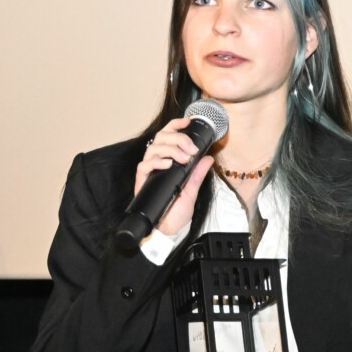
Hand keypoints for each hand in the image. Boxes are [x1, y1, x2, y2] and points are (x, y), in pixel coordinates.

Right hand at [136, 118, 214, 236]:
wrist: (168, 230)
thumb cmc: (176, 212)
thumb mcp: (192, 190)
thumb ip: (198, 174)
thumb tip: (208, 158)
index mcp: (169, 161)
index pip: (168, 136)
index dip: (176, 125)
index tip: (188, 121)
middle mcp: (158, 163)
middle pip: (161, 137)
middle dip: (178, 138)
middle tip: (191, 148)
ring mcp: (150, 171)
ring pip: (154, 147)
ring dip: (171, 149)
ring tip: (183, 159)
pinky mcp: (142, 180)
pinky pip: (145, 164)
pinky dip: (158, 161)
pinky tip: (168, 164)